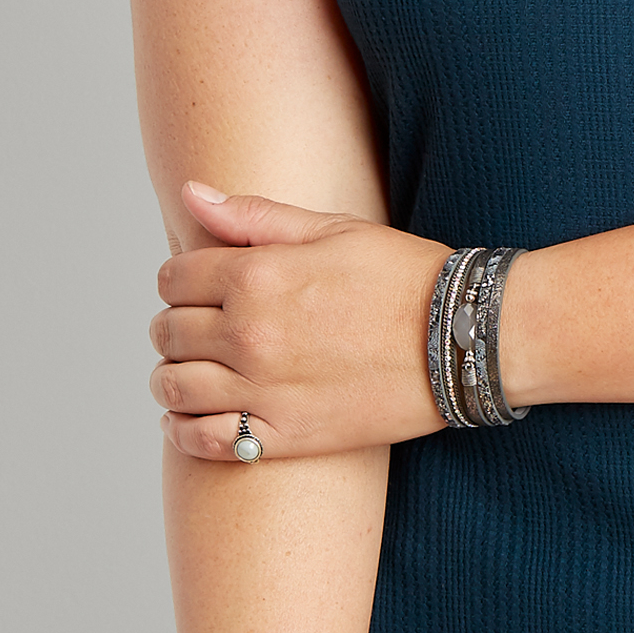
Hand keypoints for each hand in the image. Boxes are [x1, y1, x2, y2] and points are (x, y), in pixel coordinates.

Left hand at [152, 182, 449, 458]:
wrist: (464, 338)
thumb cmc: (405, 276)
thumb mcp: (334, 229)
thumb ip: (255, 215)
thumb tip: (191, 192)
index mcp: (258, 275)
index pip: (174, 278)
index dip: (178, 279)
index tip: (195, 286)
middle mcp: (250, 333)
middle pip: (168, 332)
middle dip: (174, 326)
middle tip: (196, 327)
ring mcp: (266, 389)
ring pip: (175, 388)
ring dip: (171, 378)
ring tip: (189, 373)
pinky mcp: (287, 435)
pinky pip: (208, 441)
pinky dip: (184, 432)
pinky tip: (188, 420)